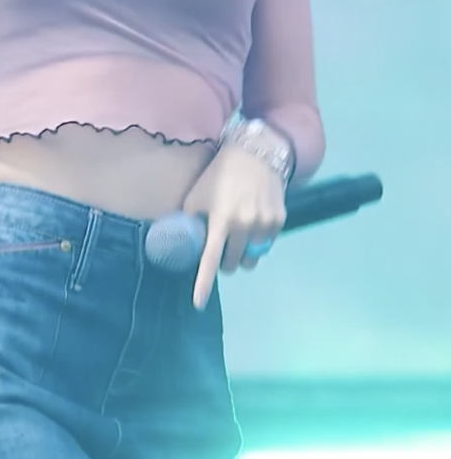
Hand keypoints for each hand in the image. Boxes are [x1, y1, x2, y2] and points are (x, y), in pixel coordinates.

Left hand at [182, 144, 285, 309]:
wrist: (254, 154)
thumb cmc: (218, 176)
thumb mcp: (196, 196)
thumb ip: (190, 221)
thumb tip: (181, 244)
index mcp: (220, 219)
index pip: (210, 258)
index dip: (203, 283)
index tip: (198, 303)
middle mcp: (244, 225)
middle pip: (232, 264)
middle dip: (225, 262)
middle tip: (221, 246)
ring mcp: (264, 224)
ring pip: (251, 258)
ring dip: (242, 254)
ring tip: (238, 234)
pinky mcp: (278, 221)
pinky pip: (265, 245)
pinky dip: (257, 241)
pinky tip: (253, 221)